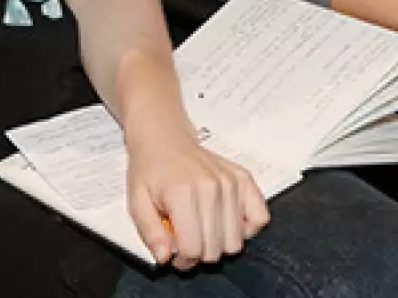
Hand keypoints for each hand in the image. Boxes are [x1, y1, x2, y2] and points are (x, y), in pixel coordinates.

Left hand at [126, 127, 268, 269]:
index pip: (194, 248)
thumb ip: (150, 233)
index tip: (176, 254)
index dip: (183, 260)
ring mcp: (230, 183)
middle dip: (199, 253)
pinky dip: (245, 228)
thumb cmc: (151, 169)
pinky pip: (260, 218)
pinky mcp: (243, 180)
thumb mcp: (137, 202)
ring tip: (203, 228)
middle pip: (216, 249)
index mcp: (182, 193)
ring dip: (219, 243)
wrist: (164, 138)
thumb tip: (164, 257)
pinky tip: (225, 221)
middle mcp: (210, 187)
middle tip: (187, 240)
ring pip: (235, 241)